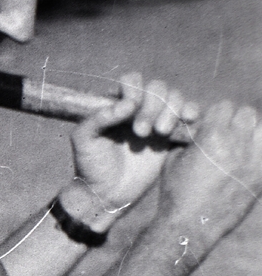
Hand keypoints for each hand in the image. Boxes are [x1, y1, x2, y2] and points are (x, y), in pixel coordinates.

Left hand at [69, 73, 198, 224]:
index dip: (135, 90)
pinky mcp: (171, 135)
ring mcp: (156, 120)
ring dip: (171, 110)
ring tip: (160, 133)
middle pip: (157, 88)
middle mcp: (138, 108)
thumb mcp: (84, 140)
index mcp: (116, 105)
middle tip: (141, 132)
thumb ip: (98, 118)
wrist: (107, 194)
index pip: (132, 80)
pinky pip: (188, 114)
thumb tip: (128, 105)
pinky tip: (188, 119)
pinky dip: (192, 110)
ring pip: (174, 97)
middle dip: (153, 106)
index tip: (130, 108)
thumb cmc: (90, 166)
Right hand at [157, 99, 261, 238]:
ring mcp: (253, 160)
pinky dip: (256, 152)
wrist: (190, 227)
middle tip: (227, 136)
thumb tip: (198, 127)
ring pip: (261, 131)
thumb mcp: (173, 161)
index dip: (216, 115)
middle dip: (236, 121)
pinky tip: (246, 162)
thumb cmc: (176, 193)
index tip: (210, 126)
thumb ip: (190, 139)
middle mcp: (236, 145)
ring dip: (251, 134)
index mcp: (212, 138)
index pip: (224, 107)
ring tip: (239, 148)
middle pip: (247, 114)